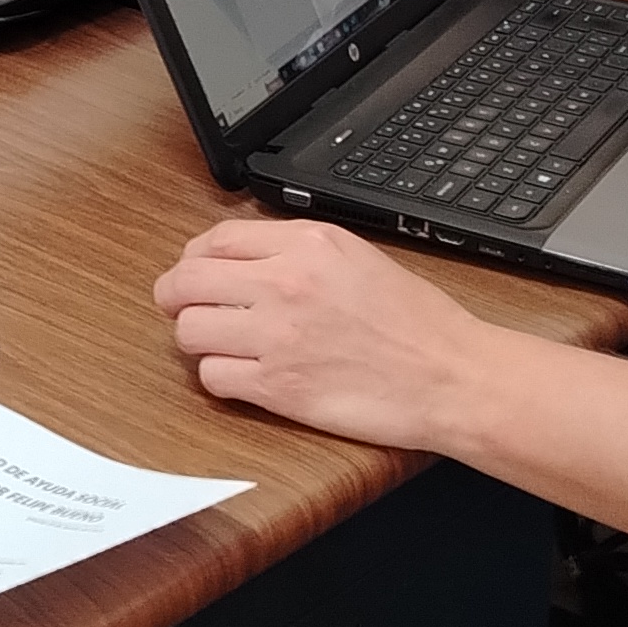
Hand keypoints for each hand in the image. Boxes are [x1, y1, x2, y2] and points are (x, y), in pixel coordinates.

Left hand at [152, 217, 502, 448]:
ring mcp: (277, 336)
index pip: (215, 240)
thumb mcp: (359, 257)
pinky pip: (212, 377)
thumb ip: (299, 251)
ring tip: (223, 345)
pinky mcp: (277, 387)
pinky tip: (243, 376)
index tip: (197, 272)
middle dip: (177, 296)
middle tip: (187, 309)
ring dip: (198, 339)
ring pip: (189, 330)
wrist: (450, 376)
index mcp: (307, 244)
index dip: (195, 258)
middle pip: (186, 281)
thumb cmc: (417, 323)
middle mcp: (285, 282)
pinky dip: (220, 378)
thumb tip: (245, 257)